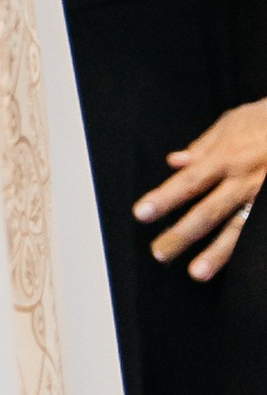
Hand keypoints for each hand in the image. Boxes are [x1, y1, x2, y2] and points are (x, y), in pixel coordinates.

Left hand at [138, 100, 266, 279]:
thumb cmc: (265, 121)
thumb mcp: (232, 123)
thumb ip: (203, 146)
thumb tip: (174, 162)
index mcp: (228, 157)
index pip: (189, 181)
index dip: (165, 198)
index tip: (141, 214)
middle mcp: (245, 180)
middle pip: (209, 212)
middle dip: (182, 234)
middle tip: (159, 253)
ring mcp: (265, 197)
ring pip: (240, 230)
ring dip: (217, 253)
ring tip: (197, 273)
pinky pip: (261, 233)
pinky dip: (250, 250)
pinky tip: (239, 267)